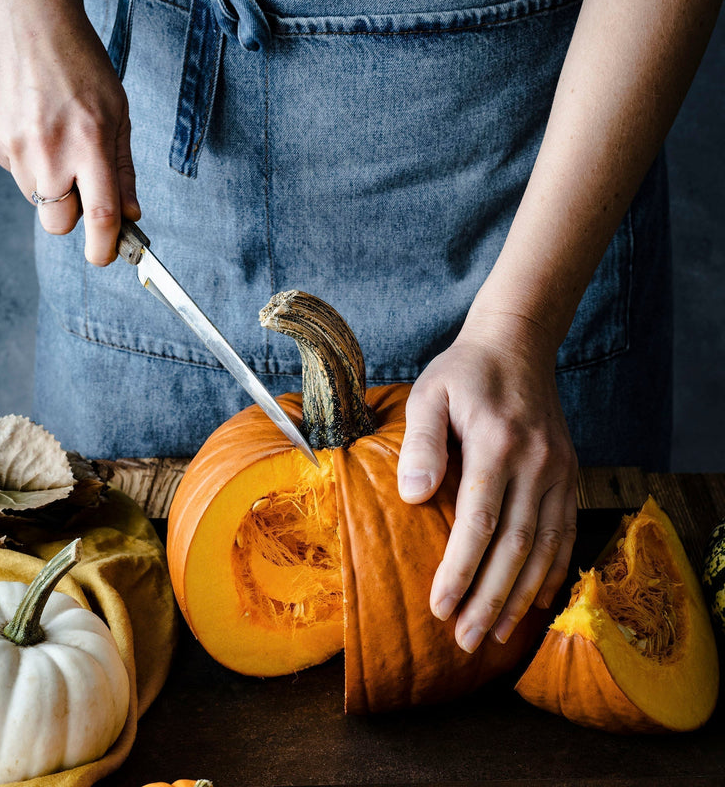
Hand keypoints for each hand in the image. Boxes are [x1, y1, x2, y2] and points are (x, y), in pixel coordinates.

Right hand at [0, 0, 139, 264]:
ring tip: (58, 141)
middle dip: (73, 219)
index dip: (105, 248)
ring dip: (51, 186)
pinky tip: (36, 127)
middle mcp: (48, 150)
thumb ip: (124, 171)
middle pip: (58, 224)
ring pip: (36, 199)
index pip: (100, 216)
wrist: (28, 18)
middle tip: (83, 190)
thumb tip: (130, 215)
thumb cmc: (81, 63)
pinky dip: (30, 162)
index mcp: (89, 144)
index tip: (107, 256)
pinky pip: (15, 172)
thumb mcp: (118, 115)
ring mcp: (13, 145)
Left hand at [397, 311, 577, 652]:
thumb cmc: (463, 372)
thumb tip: (414, 497)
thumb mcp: (430, 395)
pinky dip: (552, 571)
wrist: (517, 343)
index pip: (479, 522)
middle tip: (464, 638)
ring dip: (521, 595)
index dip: (460, 570)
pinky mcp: (569, 473)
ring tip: (494, 634)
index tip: (439, 607)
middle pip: (516, 545)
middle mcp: (537, 462)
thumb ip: (422, 444)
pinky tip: (535, 601)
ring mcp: (559, 469)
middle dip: (489, 597)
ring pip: (545, 546)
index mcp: (498, 444)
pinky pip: (565, 532)